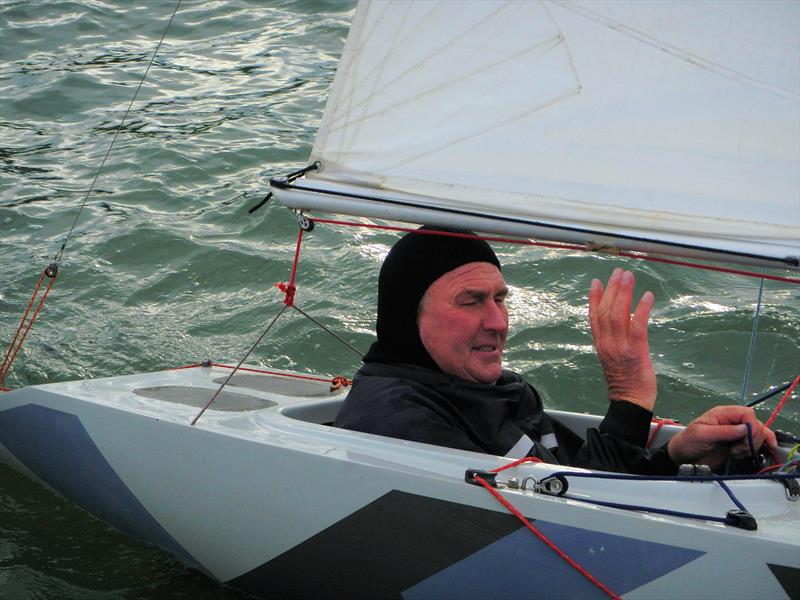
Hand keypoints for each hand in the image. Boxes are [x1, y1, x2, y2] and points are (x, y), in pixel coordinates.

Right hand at [588, 268, 656, 409]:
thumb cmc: (626, 381)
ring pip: (617, 315)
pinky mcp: (635, 352)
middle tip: (619, 272)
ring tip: (629, 277)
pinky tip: (647, 296)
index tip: (597, 281)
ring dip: (623, 293)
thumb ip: (614, 338)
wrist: (630, 402)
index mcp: (600, 344)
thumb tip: (622, 320)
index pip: (593, 317)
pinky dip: (640, 310)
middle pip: (605, 311)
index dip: (593, 298)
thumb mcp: (614, 357)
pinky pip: (637, 327)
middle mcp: (606, 343)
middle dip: (612, 289)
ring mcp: (619, 348)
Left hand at [667, 405, 776, 468]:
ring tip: (737, 452)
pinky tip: (762, 452)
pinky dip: (763, 448)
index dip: (751, 426)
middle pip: (756, 424)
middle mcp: (732, 421)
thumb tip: (745, 428)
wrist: (684, 457)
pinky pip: (758, 443)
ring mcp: (736, 434)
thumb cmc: (688, 442)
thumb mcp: (702, 434)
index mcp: (722, 414)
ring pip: (759, 434)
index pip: (747, 413)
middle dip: (752, 439)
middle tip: (738, 448)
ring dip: (753, 446)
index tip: (746, 439)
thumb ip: (724, 431)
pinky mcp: (738, 445)